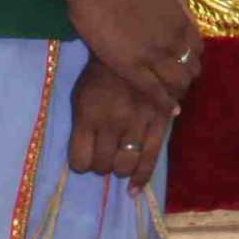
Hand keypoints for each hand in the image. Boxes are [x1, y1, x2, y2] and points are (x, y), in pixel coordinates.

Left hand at [68, 61, 175, 186]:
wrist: (133, 49)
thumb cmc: (99, 75)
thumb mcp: (79, 96)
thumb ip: (81, 126)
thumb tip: (85, 158)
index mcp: (88, 115)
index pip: (79, 160)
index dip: (80, 163)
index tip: (84, 158)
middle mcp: (112, 123)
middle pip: (102, 166)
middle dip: (100, 166)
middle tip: (103, 156)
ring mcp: (137, 123)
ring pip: (125, 166)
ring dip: (119, 169)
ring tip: (119, 162)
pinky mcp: (159, 121)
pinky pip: (151, 158)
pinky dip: (142, 178)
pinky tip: (135, 189)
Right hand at [71, 0, 202, 102]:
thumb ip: (177, 2)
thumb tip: (186, 9)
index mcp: (181, 22)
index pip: (197, 49)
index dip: (192, 59)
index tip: (186, 65)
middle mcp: (173, 41)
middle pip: (191, 68)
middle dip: (188, 78)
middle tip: (180, 86)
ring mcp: (153, 55)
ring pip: (177, 82)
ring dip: (179, 92)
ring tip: (175, 99)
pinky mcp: (131, 67)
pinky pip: (155, 92)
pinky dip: (165, 103)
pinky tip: (170, 110)